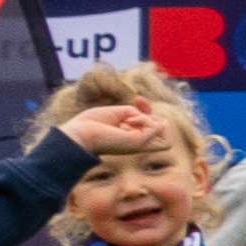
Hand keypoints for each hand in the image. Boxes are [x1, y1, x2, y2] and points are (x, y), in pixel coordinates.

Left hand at [56, 99, 172, 157]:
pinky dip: (145, 118)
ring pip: (168, 141)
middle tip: (135, 112)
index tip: (137, 99)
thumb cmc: (91, 125)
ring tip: (133, 118)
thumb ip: (136, 113)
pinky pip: (155, 128)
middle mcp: (138, 143)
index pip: (155, 126)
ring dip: (154, 122)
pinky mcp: (138, 143)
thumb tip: (150, 116)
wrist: (78, 135)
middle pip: (166, 136)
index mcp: (131, 137)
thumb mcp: (118, 113)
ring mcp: (139, 145)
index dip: (150, 110)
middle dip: (156, 118)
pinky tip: (128, 120)